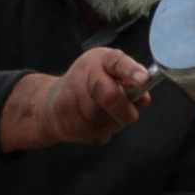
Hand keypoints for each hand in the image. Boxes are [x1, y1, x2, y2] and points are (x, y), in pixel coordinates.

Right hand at [0, 49, 150, 149]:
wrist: (51, 103)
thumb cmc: (86, 81)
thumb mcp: (108, 70)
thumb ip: (129, 82)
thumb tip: (144, 99)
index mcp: (98, 60)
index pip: (115, 62)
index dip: (131, 71)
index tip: (144, 79)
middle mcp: (83, 78)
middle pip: (112, 97)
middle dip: (126, 110)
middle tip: (130, 112)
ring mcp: (74, 103)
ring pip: (109, 121)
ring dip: (116, 121)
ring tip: (107, 113)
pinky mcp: (72, 126)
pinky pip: (101, 134)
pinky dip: (104, 130)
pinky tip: (95, 121)